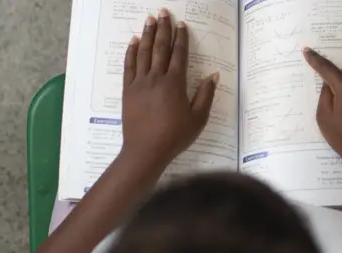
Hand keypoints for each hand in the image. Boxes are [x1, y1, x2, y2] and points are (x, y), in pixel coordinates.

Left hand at [119, 9, 218, 168]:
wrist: (146, 150)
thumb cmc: (175, 136)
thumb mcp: (198, 118)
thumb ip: (206, 95)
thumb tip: (213, 76)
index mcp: (175, 84)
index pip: (179, 55)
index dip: (181, 38)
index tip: (182, 25)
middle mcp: (156, 78)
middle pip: (161, 48)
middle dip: (163, 29)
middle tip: (163, 13)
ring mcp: (140, 83)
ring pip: (144, 53)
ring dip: (148, 35)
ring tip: (150, 20)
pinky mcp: (128, 91)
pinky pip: (129, 66)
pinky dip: (131, 52)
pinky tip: (134, 42)